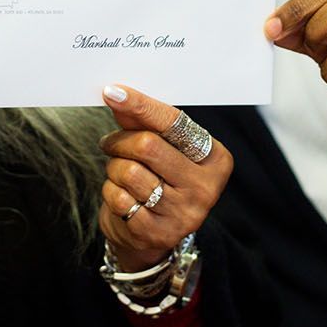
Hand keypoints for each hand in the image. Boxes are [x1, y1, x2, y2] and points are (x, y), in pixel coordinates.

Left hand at [98, 85, 231, 271]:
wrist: (153, 234)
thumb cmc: (159, 178)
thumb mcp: (161, 147)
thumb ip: (143, 122)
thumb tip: (117, 95)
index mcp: (215, 158)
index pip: (173, 122)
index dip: (140, 105)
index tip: (112, 92)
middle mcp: (205, 187)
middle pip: (147, 146)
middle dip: (120, 142)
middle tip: (111, 144)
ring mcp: (183, 214)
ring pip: (129, 172)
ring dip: (113, 169)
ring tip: (120, 173)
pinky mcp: (157, 233)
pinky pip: (119, 199)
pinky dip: (111, 192)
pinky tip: (122, 196)